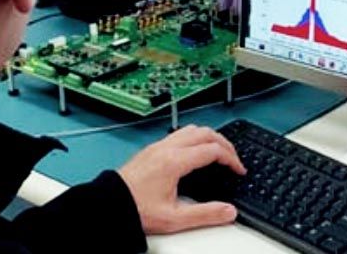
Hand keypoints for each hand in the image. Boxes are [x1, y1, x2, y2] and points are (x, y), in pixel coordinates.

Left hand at [118, 124, 246, 234]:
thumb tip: (228, 212)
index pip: (213, 150)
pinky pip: (181, 133)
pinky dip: (196, 137)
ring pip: (193, 129)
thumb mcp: (174, 218)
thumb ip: (204, 214)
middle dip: (225, 144)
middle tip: (234, 158)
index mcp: (175, 161)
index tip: (238, 169)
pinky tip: (196, 150)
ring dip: (210, 137)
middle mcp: (168, 148)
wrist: (108, 205)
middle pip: (206, 133)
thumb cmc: (135, 210)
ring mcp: (160, 145)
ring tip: (219, 151)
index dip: (231, 159)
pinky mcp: (153, 148)